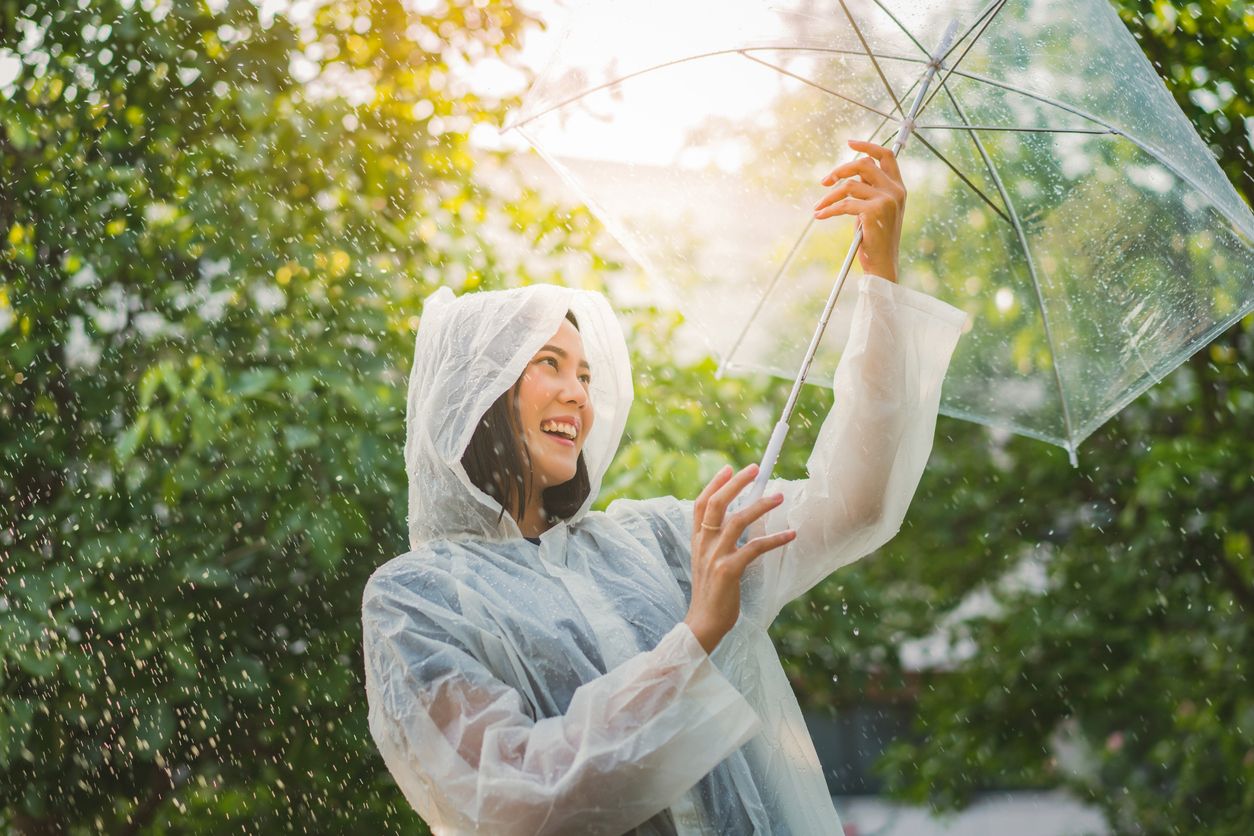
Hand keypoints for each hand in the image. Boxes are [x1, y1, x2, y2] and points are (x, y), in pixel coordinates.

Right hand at [683, 464, 795, 653]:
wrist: (703, 624)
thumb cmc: (711, 593)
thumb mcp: (707, 562)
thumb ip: (716, 541)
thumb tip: (738, 520)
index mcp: (697, 541)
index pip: (701, 504)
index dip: (714, 484)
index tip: (729, 468)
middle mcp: (704, 544)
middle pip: (717, 504)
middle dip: (736, 483)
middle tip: (755, 468)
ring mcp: (715, 557)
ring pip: (737, 521)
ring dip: (759, 506)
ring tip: (779, 496)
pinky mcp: (729, 571)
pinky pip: (754, 548)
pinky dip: (774, 540)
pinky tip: (791, 535)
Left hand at [813, 138, 906, 282]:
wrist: (882, 264)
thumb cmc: (874, 238)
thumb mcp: (873, 209)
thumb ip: (867, 190)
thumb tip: (845, 174)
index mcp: (898, 187)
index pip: (887, 156)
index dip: (867, 146)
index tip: (849, 142)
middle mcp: (896, 191)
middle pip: (863, 165)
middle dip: (840, 170)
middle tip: (824, 182)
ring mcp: (887, 200)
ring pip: (849, 185)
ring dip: (829, 196)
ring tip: (818, 207)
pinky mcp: (874, 211)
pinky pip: (844, 204)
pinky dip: (828, 210)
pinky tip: (820, 216)